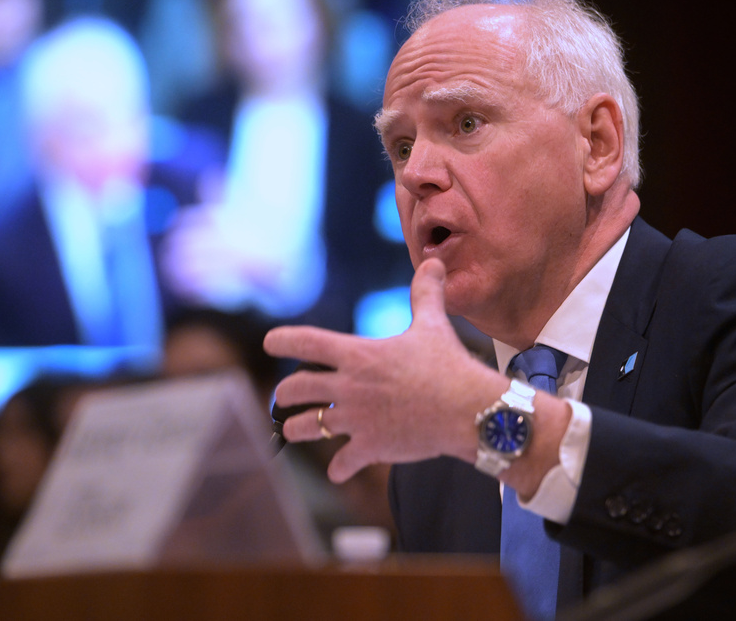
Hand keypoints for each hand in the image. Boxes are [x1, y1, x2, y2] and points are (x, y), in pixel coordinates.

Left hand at [264, 258, 507, 482]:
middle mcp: (349, 386)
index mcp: (359, 355)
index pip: (308, 342)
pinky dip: (339, 469)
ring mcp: (357, 419)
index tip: (269, 342)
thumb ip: (425, 295)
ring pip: (307, 427)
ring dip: (296, 429)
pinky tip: (337, 471)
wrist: (466, 410)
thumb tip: (433, 263)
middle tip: (282, 396)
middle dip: (284, 394)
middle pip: (297, 389)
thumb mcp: (432, 326)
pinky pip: (343, 463)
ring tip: (292, 431)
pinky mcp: (370, 447)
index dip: (283, 340)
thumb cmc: (449, 366)